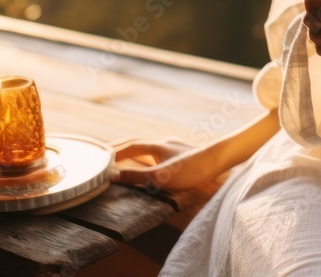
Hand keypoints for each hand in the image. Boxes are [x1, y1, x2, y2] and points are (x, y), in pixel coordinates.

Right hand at [110, 110, 280, 191]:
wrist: (221, 162)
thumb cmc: (192, 169)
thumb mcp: (160, 176)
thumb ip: (136, 177)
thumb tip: (112, 176)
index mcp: (157, 146)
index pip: (130, 146)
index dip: (114, 152)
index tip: (99, 157)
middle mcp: (165, 144)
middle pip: (138, 145)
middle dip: (122, 150)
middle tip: (107, 157)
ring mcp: (175, 150)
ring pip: (149, 150)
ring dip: (136, 155)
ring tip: (124, 163)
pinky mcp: (184, 157)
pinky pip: (159, 156)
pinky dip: (148, 160)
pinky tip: (151, 168)